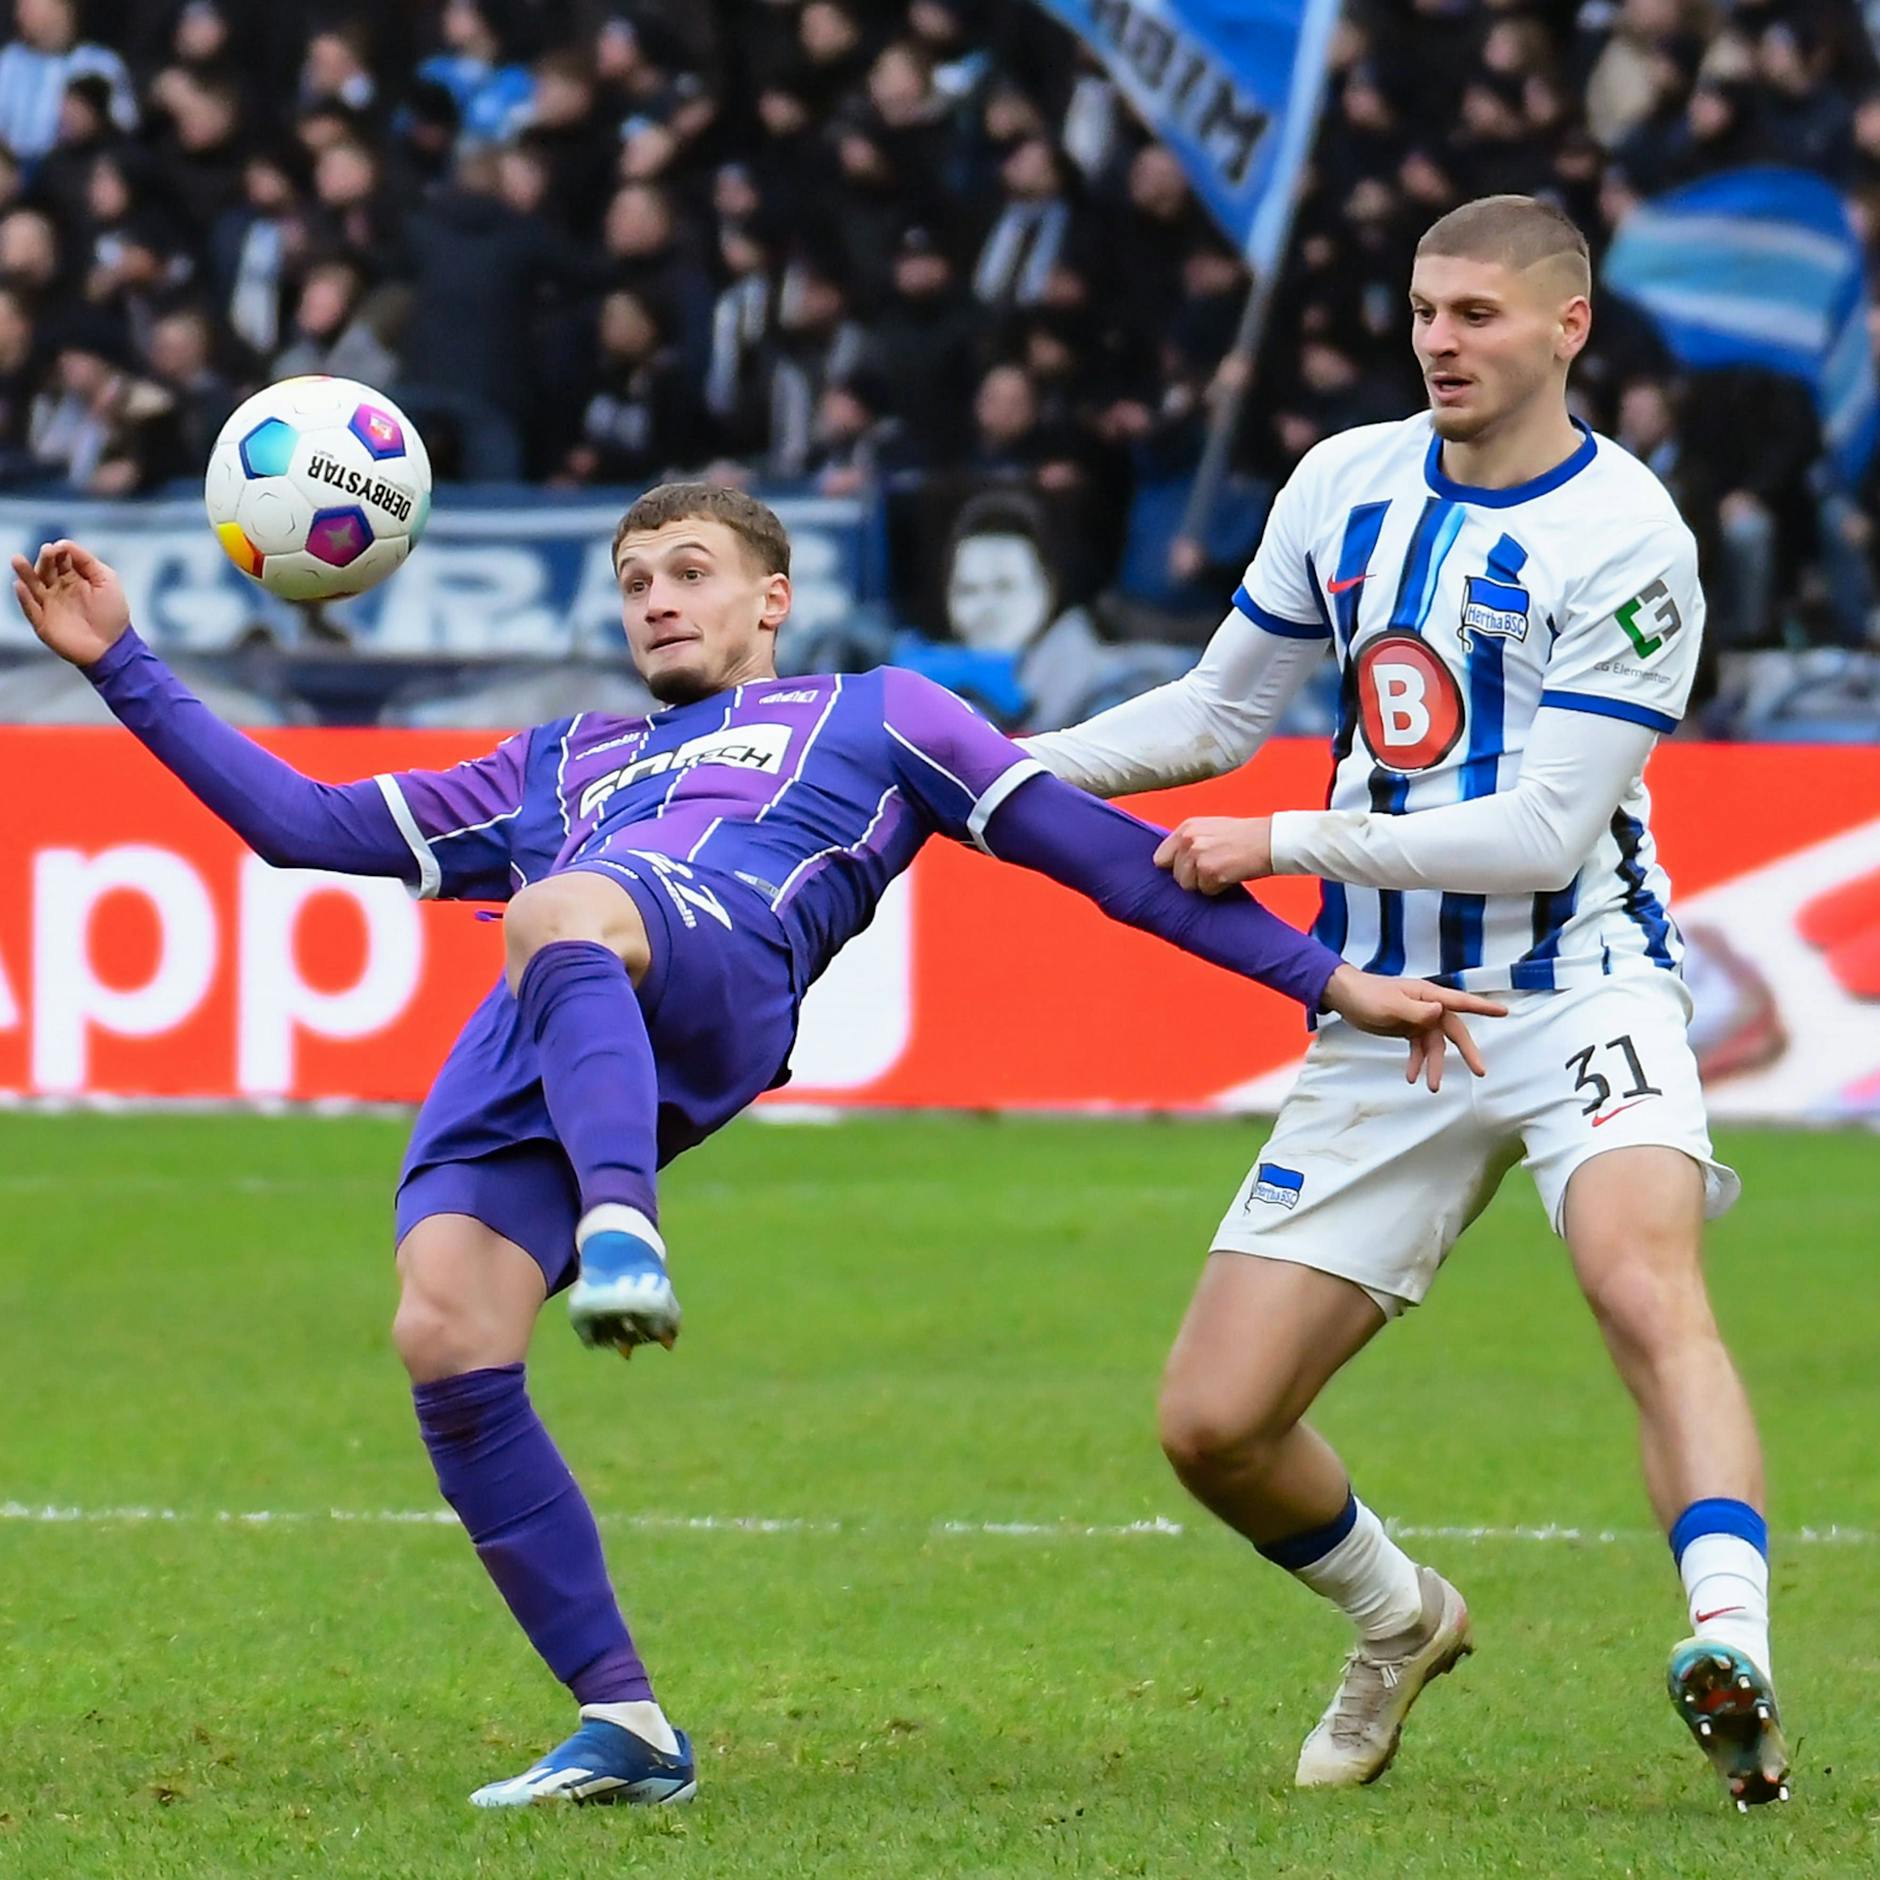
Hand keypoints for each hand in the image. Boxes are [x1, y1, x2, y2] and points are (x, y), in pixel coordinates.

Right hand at [11, 538, 130, 666]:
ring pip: (33, 586)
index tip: (60, 547)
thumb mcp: (106, 580)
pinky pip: (30, 608)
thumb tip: (64, 543)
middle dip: (46, 560)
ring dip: (25, 573)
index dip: (59, 552)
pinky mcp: (43, 622)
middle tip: (48, 552)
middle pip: (46, 570)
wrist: (113, 647)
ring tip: (17, 560)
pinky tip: (20, 585)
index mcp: (74, 579)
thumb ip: (87, 561)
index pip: (60, 560)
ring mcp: (49, 605)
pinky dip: (24, 597)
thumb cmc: (113, 614)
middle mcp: (59, 590)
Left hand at [1154, 816, 1273, 892]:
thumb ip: (1190, 843)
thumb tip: (1171, 865)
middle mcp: (1189, 840)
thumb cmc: (1244, 837)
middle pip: (1176, 876)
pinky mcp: (1210, 872)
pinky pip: (1206, 891)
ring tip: (1223, 870)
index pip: (1160, 858)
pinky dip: (1218, 888)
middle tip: (1214, 868)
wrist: (1270, 840)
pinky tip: (1231, 874)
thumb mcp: (1210, 829)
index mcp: (1187, 828)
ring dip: (1205, 884)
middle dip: (1192, 878)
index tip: (1185, 871)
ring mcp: (1198, 856)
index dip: (1173, 868)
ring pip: (1189, 886)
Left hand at [1319, 964, 1507, 1091]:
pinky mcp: (1408, 1029)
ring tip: (1432, 1087)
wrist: (1347, 998)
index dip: (1484, 1007)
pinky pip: (1419, 1049)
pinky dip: (1417, 1063)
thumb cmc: (1369, 995)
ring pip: (1435, 1046)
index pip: (1461, 1002)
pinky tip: (1412, 1077)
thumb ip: (1416, 1010)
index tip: (1505, 1012)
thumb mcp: (1391, 1005)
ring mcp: (1419, 1019)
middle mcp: (1429, 1007)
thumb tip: (1440, 1012)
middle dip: (1467, 1051)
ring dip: (1434, 1065)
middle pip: (1454, 1031)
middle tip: (1480, 1071)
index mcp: (1429, 996)